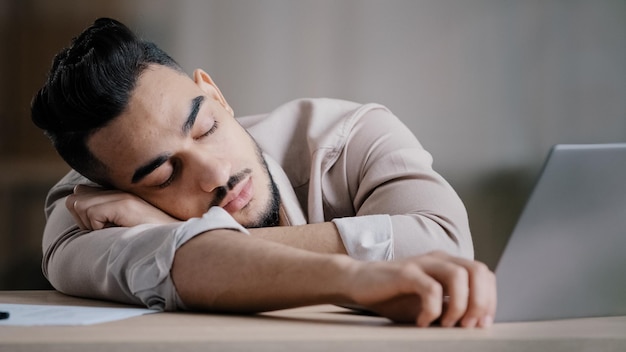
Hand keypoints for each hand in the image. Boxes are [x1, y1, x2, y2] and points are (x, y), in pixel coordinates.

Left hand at [66, 184, 177, 229]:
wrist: (175, 241)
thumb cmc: (149, 238)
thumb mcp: (122, 223)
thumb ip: (103, 209)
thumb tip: (77, 198)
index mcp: (119, 191)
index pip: (80, 194)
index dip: (86, 214)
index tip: (105, 226)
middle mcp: (119, 188)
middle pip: (74, 199)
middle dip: (83, 219)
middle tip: (107, 229)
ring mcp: (122, 194)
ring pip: (78, 205)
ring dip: (90, 225)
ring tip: (114, 230)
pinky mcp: (123, 203)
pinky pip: (91, 213)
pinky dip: (98, 228)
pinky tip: (119, 230)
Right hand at [347, 251, 495, 327]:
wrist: (358, 282)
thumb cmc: (393, 295)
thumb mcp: (428, 302)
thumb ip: (450, 306)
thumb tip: (477, 323)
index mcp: (448, 264)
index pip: (485, 274)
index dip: (490, 300)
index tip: (481, 324)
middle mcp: (439, 259)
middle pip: (478, 271)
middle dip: (481, 302)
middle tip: (467, 325)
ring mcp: (422, 263)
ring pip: (459, 276)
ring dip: (460, 306)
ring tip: (446, 324)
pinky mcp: (405, 272)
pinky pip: (431, 289)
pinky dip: (432, 310)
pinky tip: (421, 321)